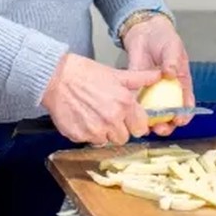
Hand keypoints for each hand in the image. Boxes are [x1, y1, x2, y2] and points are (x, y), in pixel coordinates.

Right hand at [40, 53, 161, 146]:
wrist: (56, 77)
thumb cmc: (85, 73)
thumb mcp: (116, 74)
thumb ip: (140, 79)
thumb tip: (159, 75)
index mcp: (125, 103)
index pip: (140, 128)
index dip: (134, 124)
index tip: (128, 119)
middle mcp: (112, 118)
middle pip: (124, 138)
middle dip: (118, 129)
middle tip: (107, 115)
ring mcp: (95, 129)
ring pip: (106, 141)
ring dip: (102, 132)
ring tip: (93, 115)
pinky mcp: (80, 136)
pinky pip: (89, 142)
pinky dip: (87, 133)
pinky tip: (82, 118)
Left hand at [122, 15, 194, 135]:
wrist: (145, 32)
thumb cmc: (164, 39)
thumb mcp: (171, 47)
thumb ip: (172, 60)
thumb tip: (171, 73)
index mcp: (181, 84)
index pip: (186, 104)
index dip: (185, 115)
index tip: (180, 120)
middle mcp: (168, 92)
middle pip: (170, 115)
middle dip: (167, 125)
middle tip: (161, 128)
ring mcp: (153, 93)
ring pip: (154, 115)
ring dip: (151, 124)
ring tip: (146, 127)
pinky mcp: (138, 90)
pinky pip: (138, 105)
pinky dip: (135, 113)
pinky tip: (131, 118)